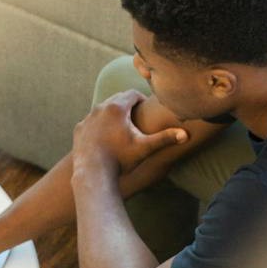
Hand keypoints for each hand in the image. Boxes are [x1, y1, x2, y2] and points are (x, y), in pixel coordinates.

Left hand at [72, 90, 187, 175]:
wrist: (93, 173)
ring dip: (112, 115)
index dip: (141, 100)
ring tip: (121, 126)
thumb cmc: (120, 159)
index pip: (132, 94)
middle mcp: (100, 108)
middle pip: (117, 99)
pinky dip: (99, 125)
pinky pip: (91, 121)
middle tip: (135, 115)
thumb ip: (165, 138)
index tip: (145, 108)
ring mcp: (88, 118)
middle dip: (127, 106)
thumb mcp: (144, 148)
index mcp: (117, 107)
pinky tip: (105, 135)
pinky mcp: (79, 129)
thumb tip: (186, 134)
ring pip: (103, 110)